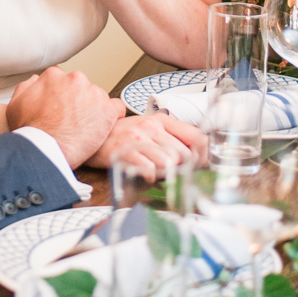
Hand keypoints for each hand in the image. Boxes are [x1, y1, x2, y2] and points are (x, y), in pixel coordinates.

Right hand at [6, 66, 124, 168]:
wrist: (44, 149)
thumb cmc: (30, 131)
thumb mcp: (16, 103)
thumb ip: (28, 86)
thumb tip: (37, 80)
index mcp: (54, 76)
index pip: (64, 81)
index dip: (63, 97)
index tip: (62, 110)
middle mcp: (75, 79)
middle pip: (82, 88)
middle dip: (79, 102)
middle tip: (73, 121)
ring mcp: (93, 93)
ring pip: (98, 98)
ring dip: (94, 110)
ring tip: (85, 129)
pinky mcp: (107, 109)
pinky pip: (117, 107)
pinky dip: (112, 116)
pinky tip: (104, 127)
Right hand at [86, 113, 207, 178]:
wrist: (94, 138)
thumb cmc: (124, 136)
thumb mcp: (150, 130)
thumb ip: (173, 138)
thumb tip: (201, 155)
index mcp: (161, 120)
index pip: (196, 137)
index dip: (203, 155)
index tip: (199, 165)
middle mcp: (150, 126)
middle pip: (184, 155)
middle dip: (181, 169)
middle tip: (173, 173)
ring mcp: (137, 138)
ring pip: (169, 163)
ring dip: (165, 174)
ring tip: (156, 172)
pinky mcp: (125, 152)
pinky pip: (149, 169)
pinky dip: (150, 176)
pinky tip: (144, 174)